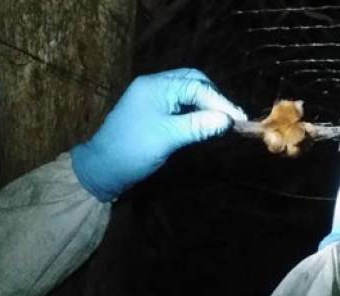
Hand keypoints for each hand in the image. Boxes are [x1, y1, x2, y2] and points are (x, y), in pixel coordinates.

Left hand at [70, 68, 245, 201]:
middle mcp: (153, 86)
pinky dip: (192, 112)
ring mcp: (150, 98)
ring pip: (185, 93)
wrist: (101, 170)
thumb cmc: (132, 151)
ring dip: (204, 105)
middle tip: (229, 118)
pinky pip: (177, 104)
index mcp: (155, 86)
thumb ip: (198, 125)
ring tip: (220, 122)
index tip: (238, 120)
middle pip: (192, 82)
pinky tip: (202, 124)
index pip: (196, 86)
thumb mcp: (168, 138)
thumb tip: (227, 120)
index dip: (220, 102)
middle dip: (213, 98)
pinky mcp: (150, 112)